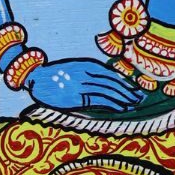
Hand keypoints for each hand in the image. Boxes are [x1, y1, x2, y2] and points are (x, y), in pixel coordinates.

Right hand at [25, 59, 142, 111]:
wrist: (35, 77)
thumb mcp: (76, 68)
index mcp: (88, 65)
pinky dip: (113, 104)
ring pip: (109, 92)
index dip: (126, 83)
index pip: (112, 75)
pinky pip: (99, 101)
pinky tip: (122, 108)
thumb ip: (91, 73)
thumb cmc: (56, 75)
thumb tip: (110, 82)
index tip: (136, 89)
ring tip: (134, 104)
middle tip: (140, 98)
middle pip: (113, 83)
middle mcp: (88, 74)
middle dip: (128, 91)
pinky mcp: (77, 97)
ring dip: (124, 99)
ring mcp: (83, 85)